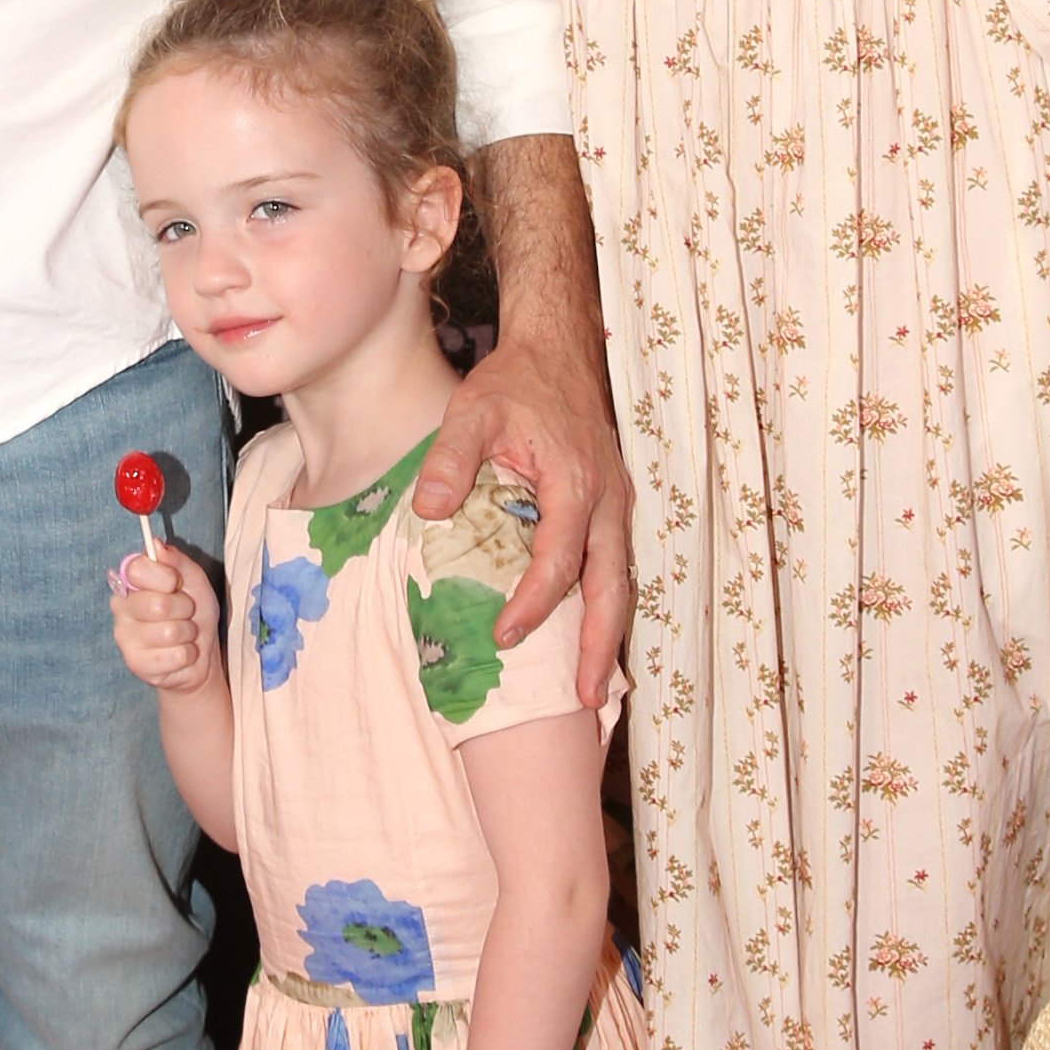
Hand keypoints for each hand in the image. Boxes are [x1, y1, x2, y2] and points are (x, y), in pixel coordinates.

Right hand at [107, 541, 220, 693]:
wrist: (199, 657)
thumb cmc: (194, 615)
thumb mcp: (194, 581)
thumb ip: (176, 561)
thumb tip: (154, 544)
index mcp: (131, 582)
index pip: (136, 569)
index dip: (164, 577)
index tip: (175, 583)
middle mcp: (121, 607)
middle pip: (157, 604)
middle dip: (184, 609)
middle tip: (185, 614)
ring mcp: (124, 637)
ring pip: (169, 632)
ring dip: (188, 634)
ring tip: (183, 635)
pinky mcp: (135, 663)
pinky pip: (174, 655)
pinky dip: (187, 654)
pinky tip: (179, 654)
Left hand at [415, 331, 630, 704]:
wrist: (558, 350)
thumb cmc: (515, 382)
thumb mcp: (471, 411)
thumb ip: (450, 460)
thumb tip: (429, 511)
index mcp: (575, 483)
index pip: (558, 561)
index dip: (533, 604)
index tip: (503, 636)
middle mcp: (608, 501)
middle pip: (610, 587)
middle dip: (598, 645)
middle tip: (583, 699)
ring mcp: (616, 504)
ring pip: (620, 580)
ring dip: (607, 633)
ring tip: (592, 686)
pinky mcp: (612, 505)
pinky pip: (614, 563)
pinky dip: (605, 603)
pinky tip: (589, 635)